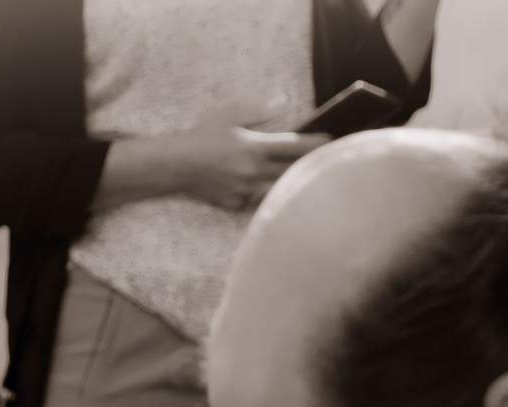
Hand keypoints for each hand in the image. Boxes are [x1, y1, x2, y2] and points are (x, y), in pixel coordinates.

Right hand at [111, 109, 326, 211]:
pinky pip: (260, 201)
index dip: (317, 144)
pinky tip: (279, 195)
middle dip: (311, 166)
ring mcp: (247, 191)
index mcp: (255, 148)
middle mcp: (255, 172)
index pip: (296, 147)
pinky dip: (269, 196)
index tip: (331, 141)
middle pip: (294, 172)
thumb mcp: (230, 115)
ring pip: (280, 190)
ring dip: (293, 184)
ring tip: (307, 181)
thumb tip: (285, 100)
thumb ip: (260, 110)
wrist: (175, 165)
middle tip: (326, 162)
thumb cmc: (202, 136)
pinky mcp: (238, 205)